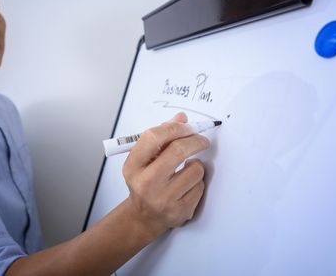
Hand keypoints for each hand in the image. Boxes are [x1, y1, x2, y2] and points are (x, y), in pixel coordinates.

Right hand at [122, 112, 208, 237]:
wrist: (143, 216)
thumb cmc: (145, 182)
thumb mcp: (144, 159)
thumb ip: (161, 137)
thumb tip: (181, 118)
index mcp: (133, 167)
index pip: (154, 137)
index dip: (175, 128)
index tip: (187, 127)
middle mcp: (146, 183)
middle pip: (178, 151)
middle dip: (195, 141)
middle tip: (201, 140)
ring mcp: (164, 199)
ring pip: (195, 169)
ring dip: (196, 165)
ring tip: (187, 169)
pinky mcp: (180, 211)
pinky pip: (200, 186)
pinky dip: (197, 182)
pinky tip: (186, 186)